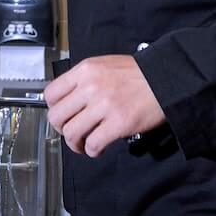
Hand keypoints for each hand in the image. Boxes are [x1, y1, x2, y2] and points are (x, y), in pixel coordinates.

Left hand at [44, 55, 165, 157]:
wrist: (165, 79)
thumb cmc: (137, 74)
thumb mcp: (104, 65)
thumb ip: (84, 80)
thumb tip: (68, 99)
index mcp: (85, 71)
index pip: (51, 94)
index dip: (53, 109)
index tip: (62, 116)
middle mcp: (90, 86)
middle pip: (57, 116)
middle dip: (61, 129)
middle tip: (71, 133)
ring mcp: (104, 105)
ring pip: (71, 133)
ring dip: (75, 144)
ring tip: (84, 144)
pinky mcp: (118, 123)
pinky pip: (93, 144)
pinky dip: (92, 150)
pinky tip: (98, 147)